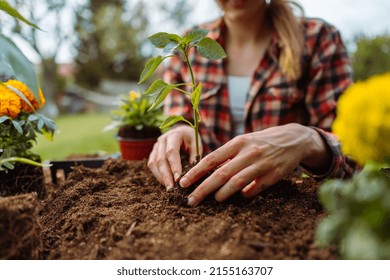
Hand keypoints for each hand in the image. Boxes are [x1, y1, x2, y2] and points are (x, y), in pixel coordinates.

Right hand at [148, 125, 202, 189]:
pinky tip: (164, 182)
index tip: (178, 179)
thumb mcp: (196, 143)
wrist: (182, 131)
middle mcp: (162, 139)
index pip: (171, 152)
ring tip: (168, 188)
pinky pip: (151, 164)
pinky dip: (157, 174)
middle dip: (166, 175)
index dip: (174, 166)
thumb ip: (195, 156)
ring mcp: (156, 146)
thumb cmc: (190, 138)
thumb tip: (192, 173)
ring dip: (160, 176)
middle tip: (171, 188)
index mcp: (174, 135)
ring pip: (153, 163)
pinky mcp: (153, 152)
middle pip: (161, 159)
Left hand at [179, 123, 330, 205]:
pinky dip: (245, 194)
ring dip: (222, 194)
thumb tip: (209, 173)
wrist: (294, 139)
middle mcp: (248, 152)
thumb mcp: (244, 141)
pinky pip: (254, 189)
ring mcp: (261, 164)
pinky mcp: (274, 175)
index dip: (195, 172)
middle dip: (203, 189)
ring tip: (214, 199)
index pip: (211, 159)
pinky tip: (241, 196)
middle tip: (190, 200)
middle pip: (220, 174)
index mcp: (237, 142)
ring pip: (236, 183)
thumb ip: (228, 155)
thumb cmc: (262, 141)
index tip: (183, 183)